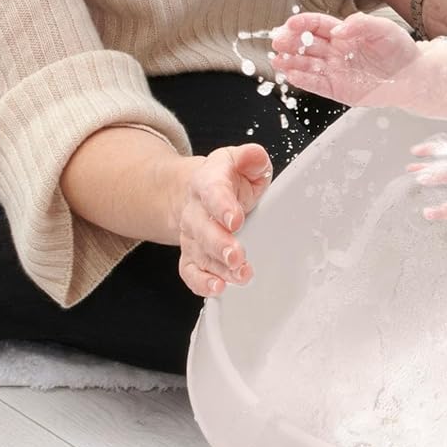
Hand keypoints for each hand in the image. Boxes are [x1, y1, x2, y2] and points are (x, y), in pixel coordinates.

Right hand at [173, 144, 273, 296]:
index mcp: (207, 182)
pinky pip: (190, 271)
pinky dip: (201, 283)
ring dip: (219, 268)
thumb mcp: (238, 161)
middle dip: (219, 244)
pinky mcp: (191, 255)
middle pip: (202, 228)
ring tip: (239, 275)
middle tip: (237, 256)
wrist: (195, 193)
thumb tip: (255, 157)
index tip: (235, 219)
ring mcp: (191, 235)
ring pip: (199, 254)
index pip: (212, 192)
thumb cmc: (225, 179)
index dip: (222, 206)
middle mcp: (195, 211)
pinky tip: (217, 288)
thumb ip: (250, 158)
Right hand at [269, 11, 417, 104]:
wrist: (413, 76)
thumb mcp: (383, 29)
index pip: (317, 26)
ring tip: (277, 60)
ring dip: (291, 62)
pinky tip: (291, 75)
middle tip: (277, 41)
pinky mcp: (338, 89)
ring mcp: (335, 71)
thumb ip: (361, 24)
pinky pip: (317, 84)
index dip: (303, 24)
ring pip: (307, 65)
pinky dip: (304, 80)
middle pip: (306, 45)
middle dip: (290, 42)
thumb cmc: (399, 50)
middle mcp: (334, 51)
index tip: (290, 23)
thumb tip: (339, 28)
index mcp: (343, 33)